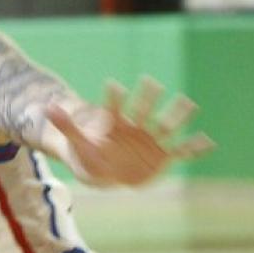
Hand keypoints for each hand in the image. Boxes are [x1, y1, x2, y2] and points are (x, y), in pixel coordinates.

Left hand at [44, 76, 213, 187]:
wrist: (107, 170)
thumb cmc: (90, 154)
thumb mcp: (76, 142)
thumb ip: (65, 125)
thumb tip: (44, 105)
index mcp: (116, 124)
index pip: (113, 109)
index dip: (112, 98)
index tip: (112, 84)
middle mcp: (136, 128)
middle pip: (143, 111)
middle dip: (148, 98)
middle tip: (152, 82)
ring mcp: (151, 141)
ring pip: (166, 126)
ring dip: (176, 116)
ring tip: (189, 103)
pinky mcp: (163, 156)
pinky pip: (181, 151)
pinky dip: (194, 148)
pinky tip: (209, 142)